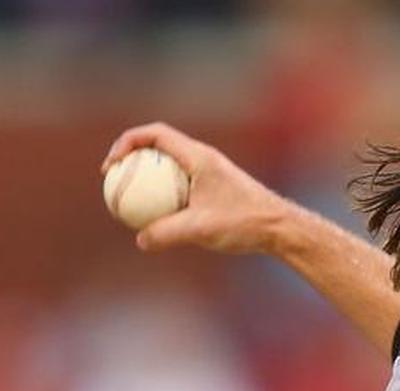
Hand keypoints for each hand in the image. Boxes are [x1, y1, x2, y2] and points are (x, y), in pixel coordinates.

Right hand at [102, 122, 297, 254]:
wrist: (281, 228)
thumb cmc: (245, 224)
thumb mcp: (202, 230)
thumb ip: (167, 233)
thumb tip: (140, 240)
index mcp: (199, 157)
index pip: (154, 134)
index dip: (126, 142)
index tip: (111, 166)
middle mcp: (204, 158)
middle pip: (158, 146)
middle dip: (131, 157)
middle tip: (113, 181)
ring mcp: (211, 172)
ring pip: (169, 166)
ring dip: (147, 176)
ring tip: (128, 199)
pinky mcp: (216, 188)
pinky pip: (181, 183)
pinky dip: (163, 192)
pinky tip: (156, 217)